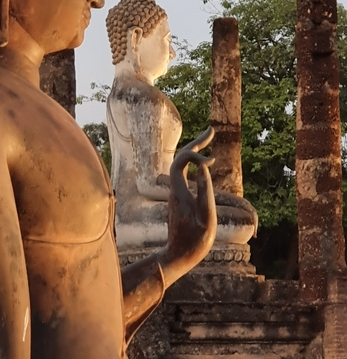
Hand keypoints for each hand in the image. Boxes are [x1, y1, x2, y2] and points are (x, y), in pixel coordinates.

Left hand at [161, 127, 216, 280]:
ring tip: (209, 137)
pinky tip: (203, 162)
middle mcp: (175, 188)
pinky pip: (185, 172)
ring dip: (195, 150)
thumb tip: (203, 168)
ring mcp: (176, 192)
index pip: (180, 162)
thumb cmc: (194, 242)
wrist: (177, 257)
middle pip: (180, 158)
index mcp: (179, 192)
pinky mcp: (180, 197)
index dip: (194, 155)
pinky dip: (194, 162)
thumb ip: (205, 193)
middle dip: (196, 143)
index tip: (212, 162)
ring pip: (182, 164)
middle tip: (211, 130)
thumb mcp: (206, 219)